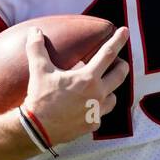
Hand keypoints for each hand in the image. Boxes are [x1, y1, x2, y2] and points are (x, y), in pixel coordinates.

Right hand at [24, 25, 129, 146]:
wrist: (38, 129)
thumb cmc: (40, 98)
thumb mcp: (39, 70)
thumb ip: (37, 48)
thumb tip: (34, 31)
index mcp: (87, 78)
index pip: (108, 54)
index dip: (118, 40)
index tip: (125, 31)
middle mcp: (97, 94)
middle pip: (120, 75)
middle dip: (122, 65)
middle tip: (119, 61)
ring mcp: (97, 111)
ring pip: (113, 97)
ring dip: (110, 89)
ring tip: (103, 86)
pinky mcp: (92, 125)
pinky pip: (101, 114)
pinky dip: (98, 108)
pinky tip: (89, 106)